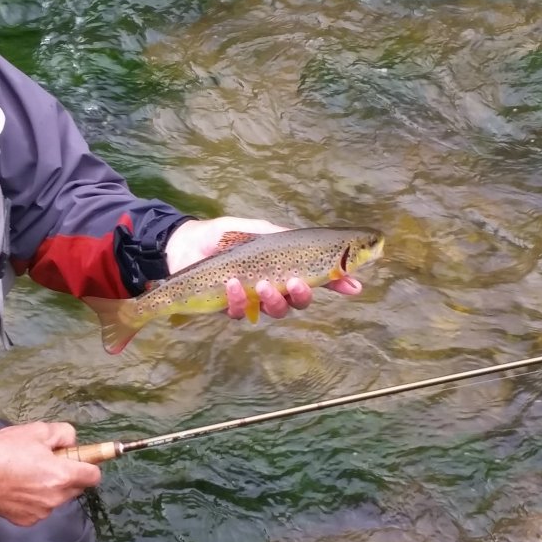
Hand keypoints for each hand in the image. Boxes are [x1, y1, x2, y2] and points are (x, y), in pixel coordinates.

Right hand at [0, 422, 100, 525]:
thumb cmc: (4, 449)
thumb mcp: (37, 430)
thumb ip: (63, 433)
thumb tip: (72, 442)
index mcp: (62, 475)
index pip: (94, 476)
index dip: (90, 464)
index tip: (81, 458)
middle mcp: (55, 498)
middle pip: (76, 488)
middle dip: (68, 474)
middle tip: (48, 460)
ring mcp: (41, 512)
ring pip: (58, 498)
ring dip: (51, 487)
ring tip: (28, 472)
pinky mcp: (26, 520)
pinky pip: (41, 508)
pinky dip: (35, 498)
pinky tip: (18, 486)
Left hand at [164, 216, 361, 319]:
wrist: (187, 243)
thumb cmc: (225, 235)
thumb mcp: (259, 230)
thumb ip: (285, 237)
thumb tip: (320, 242)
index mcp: (285, 267)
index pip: (317, 279)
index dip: (338, 283)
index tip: (354, 286)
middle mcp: (274, 287)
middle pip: (299, 302)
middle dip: (301, 295)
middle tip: (293, 283)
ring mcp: (252, 300)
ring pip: (274, 310)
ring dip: (272, 299)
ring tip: (260, 284)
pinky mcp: (229, 307)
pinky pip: (241, 311)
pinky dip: (237, 298)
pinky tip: (231, 283)